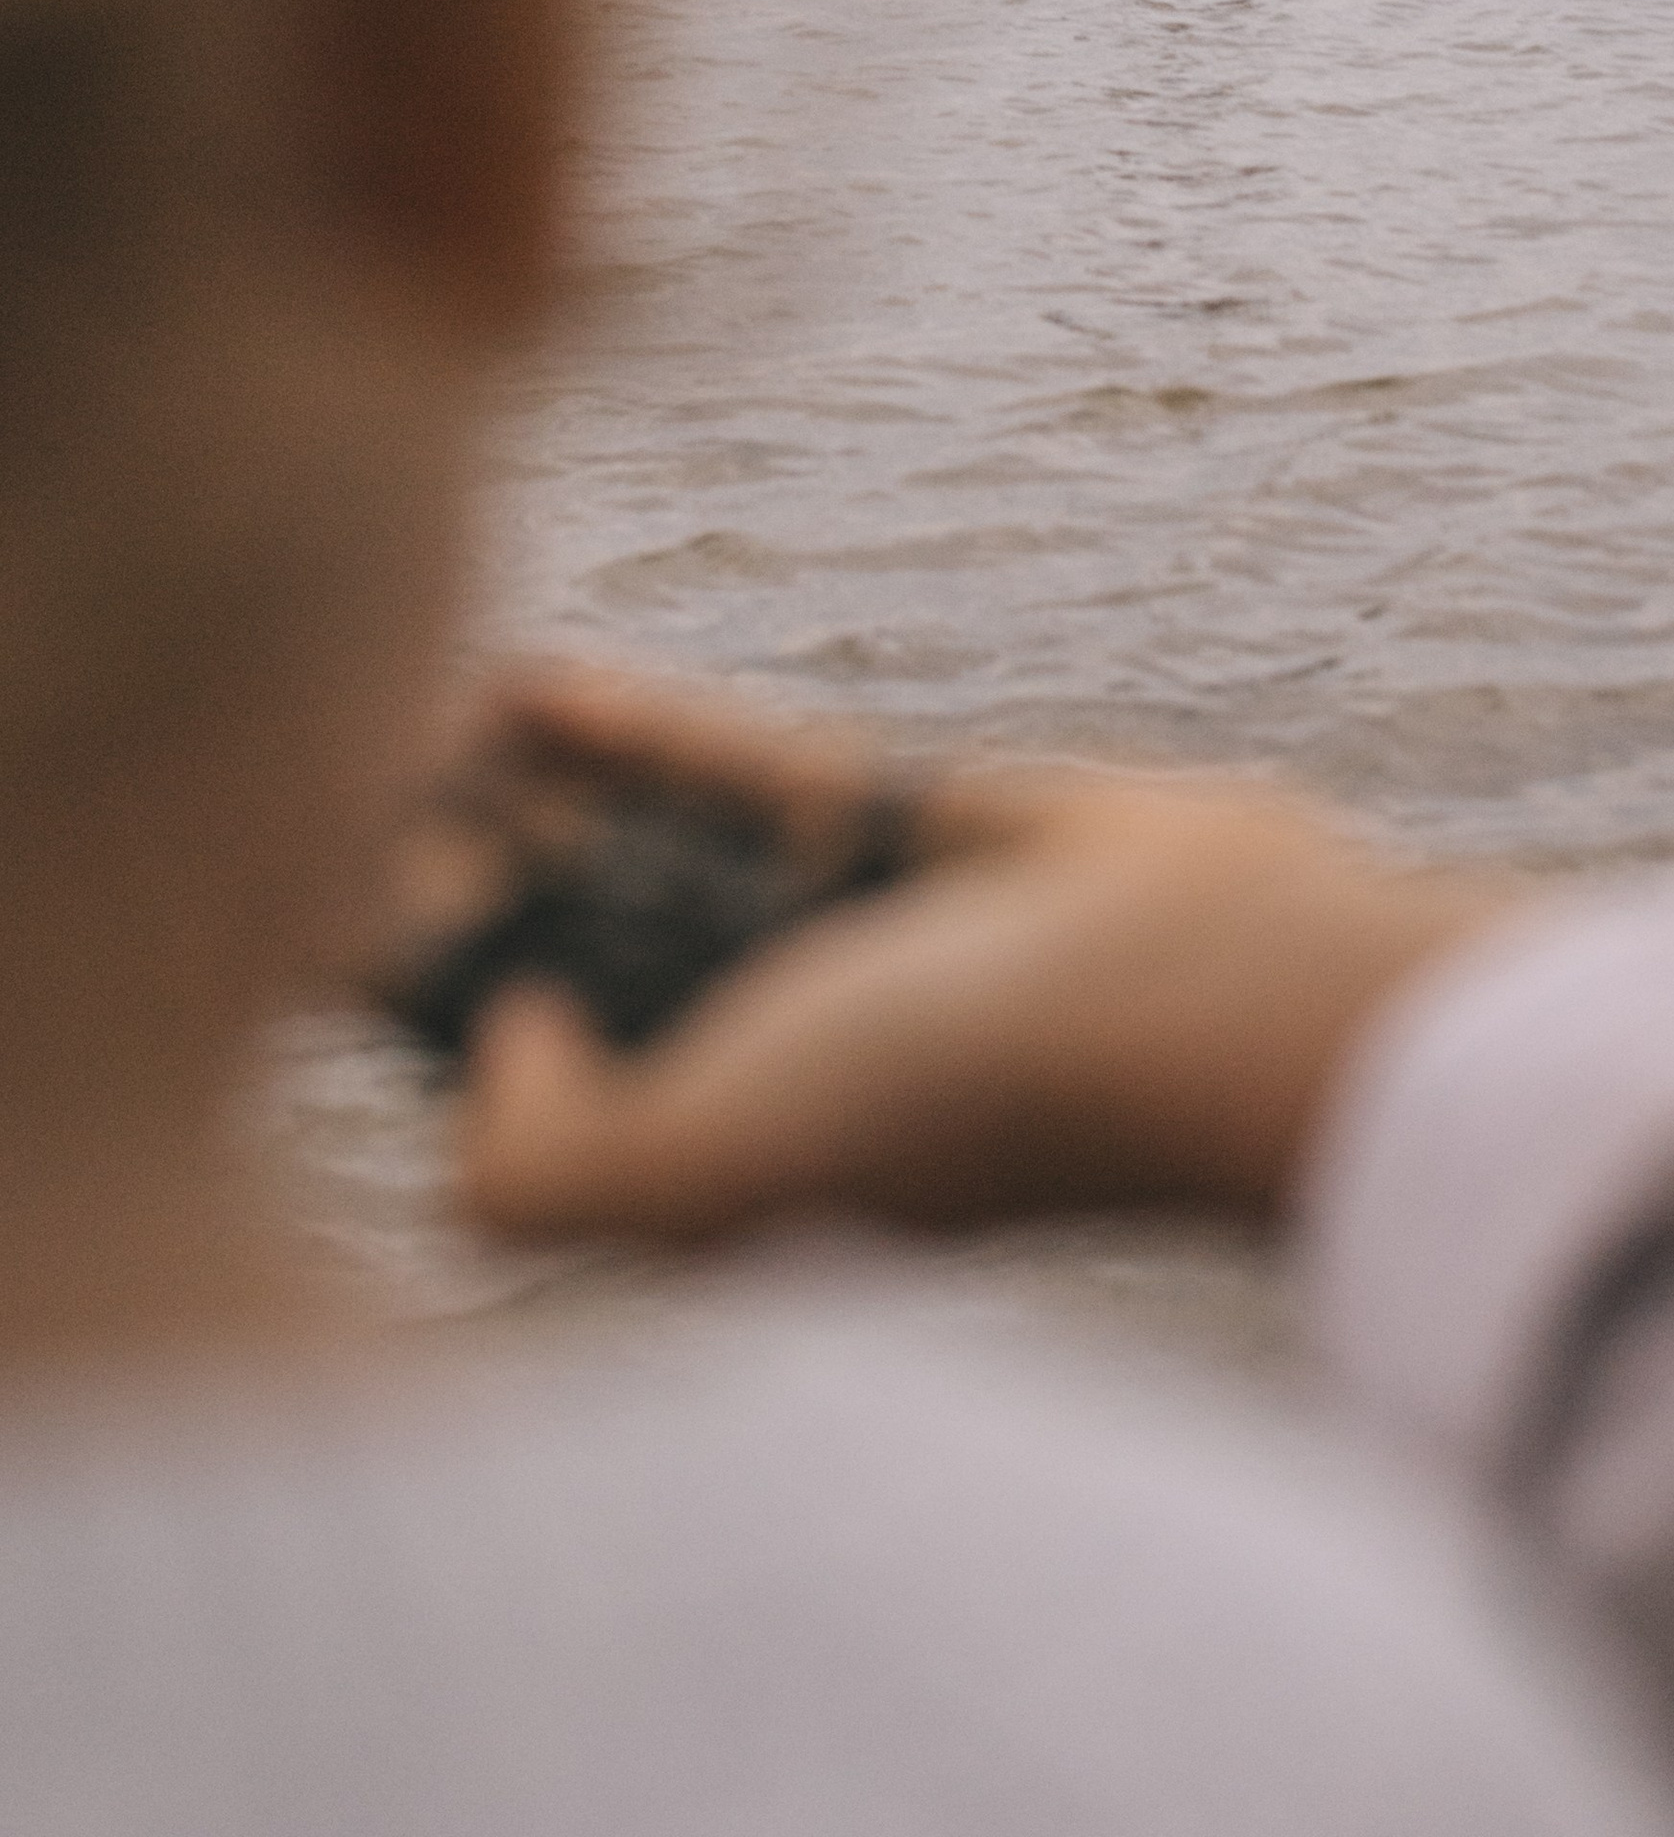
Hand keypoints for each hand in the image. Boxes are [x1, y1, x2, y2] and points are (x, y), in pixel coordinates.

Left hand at [425, 663, 1524, 1248]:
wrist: (1198, 981)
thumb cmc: (964, 1092)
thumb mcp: (710, 1176)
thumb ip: (542, 1165)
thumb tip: (502, 1046)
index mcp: (694, 1163)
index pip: (505, 1079)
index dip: (397, 996)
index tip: (291, 896)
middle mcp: (743, 1053)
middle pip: (554, 950)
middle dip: (445, 872)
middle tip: (326, 766)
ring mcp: (815, 937)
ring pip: (629, 850)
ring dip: (521, 788)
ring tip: (405, 700)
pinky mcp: (883, 827)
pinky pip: (731, 769)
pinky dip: (633, 728)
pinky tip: (526, 681)